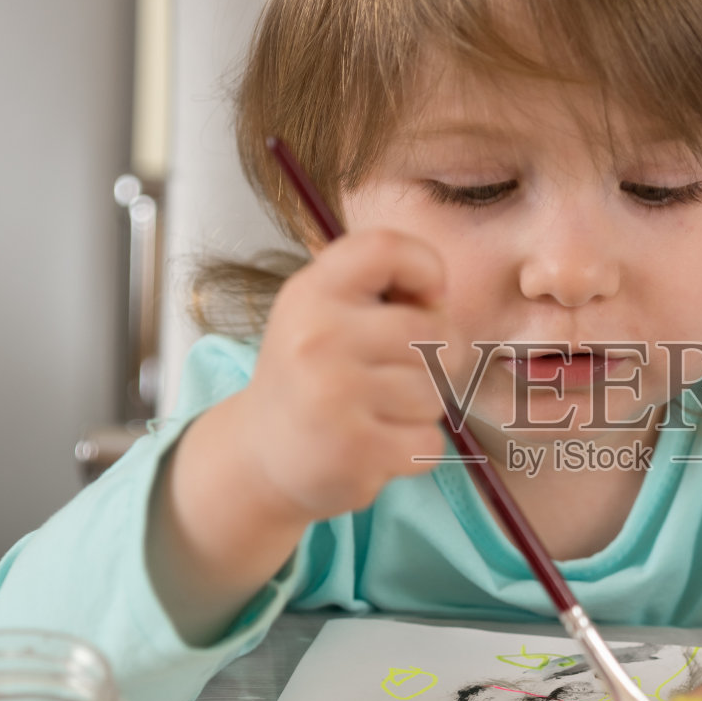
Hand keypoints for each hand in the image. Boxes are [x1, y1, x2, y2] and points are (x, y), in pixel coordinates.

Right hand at [237, 227, 447, 523]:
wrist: (261, 451)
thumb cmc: (314, 373)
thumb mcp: (326, 312)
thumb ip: (382, 292)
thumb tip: (440, 301)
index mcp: (312, 293)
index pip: (386, 248)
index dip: (426, 268)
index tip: (426, 299)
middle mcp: (318, 337)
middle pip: (433, 332)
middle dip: (435, 358)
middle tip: (395, 374)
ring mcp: (333, 395)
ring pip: (434, 392)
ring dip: (420, 409)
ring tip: (375, 411)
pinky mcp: (353, 449)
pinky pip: (428, 441)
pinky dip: (414, 449)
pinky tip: (376, 444)